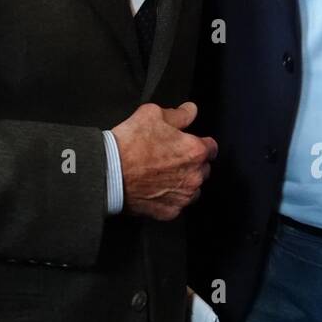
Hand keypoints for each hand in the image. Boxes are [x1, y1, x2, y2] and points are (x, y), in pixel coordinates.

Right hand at [111, 101, 216, 220]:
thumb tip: (191, 110)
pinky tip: (155, 189)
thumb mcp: (153, 115)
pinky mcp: (170, 211)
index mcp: (195, 151)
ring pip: (192, 189)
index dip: (200, 143)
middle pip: (203, 169)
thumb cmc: (130, 143)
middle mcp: (195, 176)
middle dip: (191, 163)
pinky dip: (169, 198)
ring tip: (162, 175)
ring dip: (183, 182)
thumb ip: (178, 114)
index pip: (212, 147)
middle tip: (170, 158)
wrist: (109, 172)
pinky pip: (176, 204)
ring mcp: (183, 196)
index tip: (189, 143)